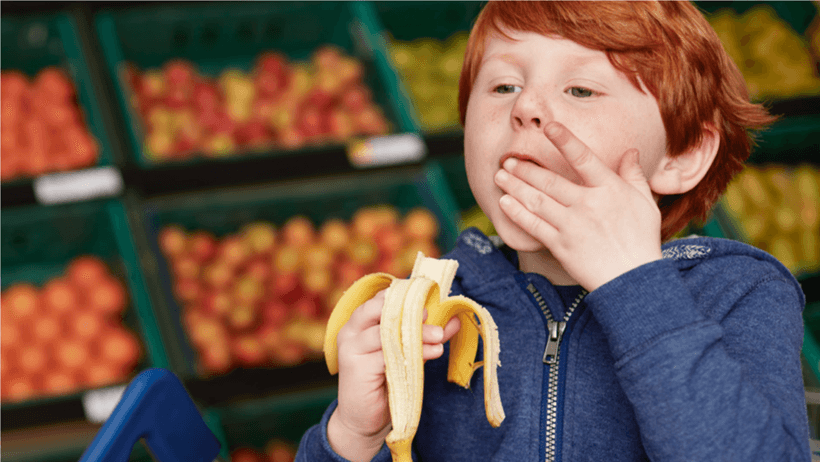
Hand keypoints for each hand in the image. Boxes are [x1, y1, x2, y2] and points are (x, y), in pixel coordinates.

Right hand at [328, 290, 460, 461]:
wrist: (362, 421)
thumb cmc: (384, 381)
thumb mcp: (405, 352)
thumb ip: (426, 334)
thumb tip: (454, 320)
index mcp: (359, 322)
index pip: (380, 299)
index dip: (404, 296)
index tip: (427, 297)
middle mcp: (351, 331)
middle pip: (379, 310)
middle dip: (409, 311)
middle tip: (431, 314)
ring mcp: (352, 349)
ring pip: (387, 332)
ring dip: (417, 333)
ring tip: (440, 337)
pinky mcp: (358, 368)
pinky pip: (389, 355)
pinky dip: (415, 352)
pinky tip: (433, 352)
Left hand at [494, 121, 662, 291]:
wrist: (633, 280)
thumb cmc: (641, 240)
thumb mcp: (645, 204)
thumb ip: (634, 175)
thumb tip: (631, 151)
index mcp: (609, 189)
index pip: (583, 158)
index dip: (565, 140)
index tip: (548, 127)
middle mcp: (588, 204)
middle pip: (549, 181)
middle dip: (525, 169)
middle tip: (508, 160)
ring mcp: (572, 225)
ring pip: (536, 200)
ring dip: (515, 187)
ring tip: (500, 176)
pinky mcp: (560, 245)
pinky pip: (533, 225)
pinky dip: (517, 213)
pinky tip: (504, 203)